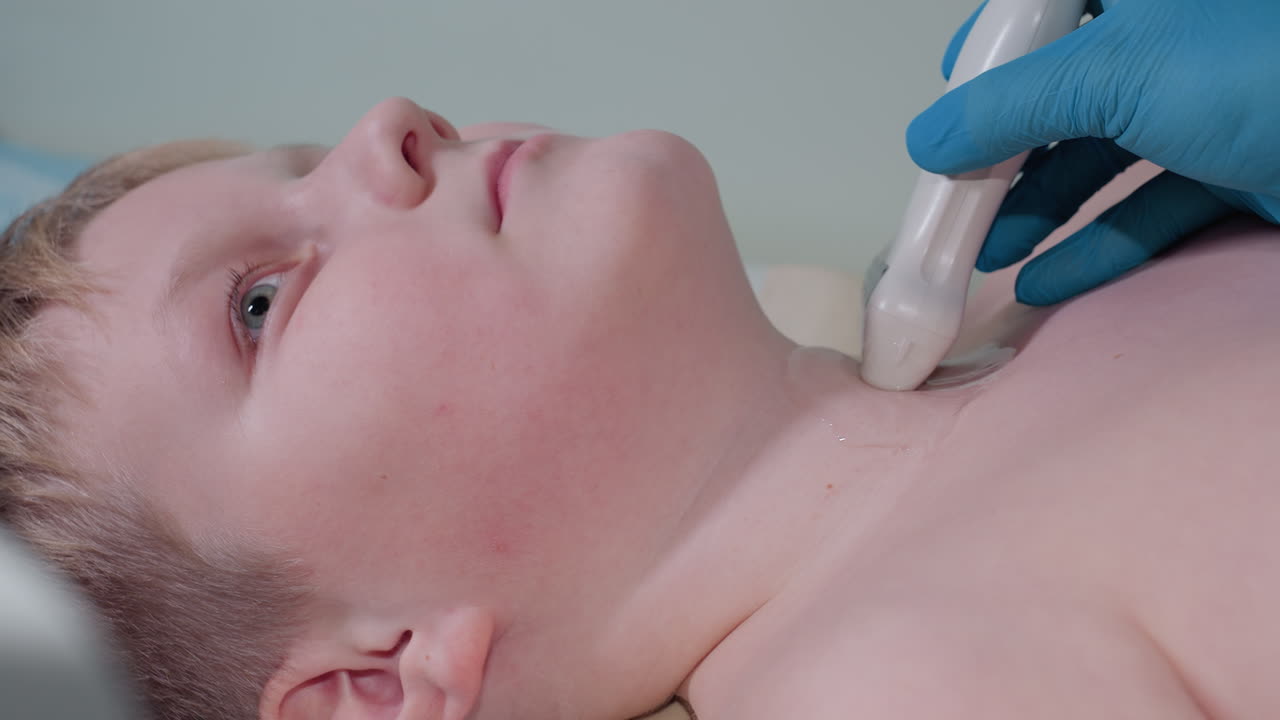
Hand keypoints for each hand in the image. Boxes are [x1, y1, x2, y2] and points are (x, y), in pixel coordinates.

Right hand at [907, 0, 1279, 304]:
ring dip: (1038, 211)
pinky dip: (1095, 248)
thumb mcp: (1118, 70)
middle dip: (1001, 155)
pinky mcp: (1237, 168)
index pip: (1043, 10)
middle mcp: (1174, 36)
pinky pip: (1148, 210)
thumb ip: (1011, 105)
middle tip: (952, 199)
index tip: (948, 101)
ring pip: (1100, 158)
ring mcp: (1208, 103)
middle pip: (1061, 94)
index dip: (988, 53)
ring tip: (985, 253)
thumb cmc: (1277, 67)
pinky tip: (1046, 280)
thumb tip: (931, 135)